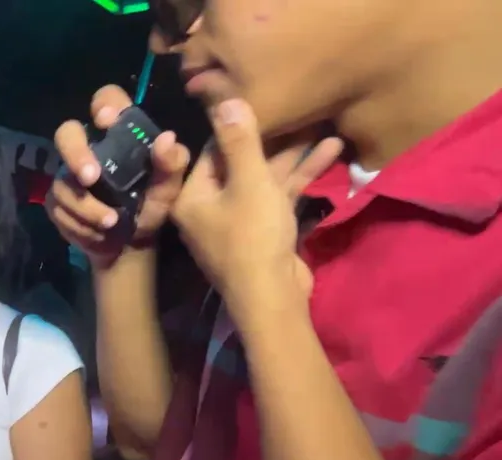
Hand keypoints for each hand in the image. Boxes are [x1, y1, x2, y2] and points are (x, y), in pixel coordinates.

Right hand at [45, 85, 190, 265]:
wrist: (130, 245)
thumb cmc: (150, 208)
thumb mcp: (168, 189)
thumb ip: (171, 165)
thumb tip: (167, 139)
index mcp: (118, 135)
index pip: (107, 100)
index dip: (104, 105)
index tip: (107, 121)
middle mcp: (88, 148)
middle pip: (67, 133)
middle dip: (75, 154)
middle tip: (91, 178)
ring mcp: (67, 174)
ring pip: (63, 182)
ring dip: (86, 207)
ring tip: (110, 224)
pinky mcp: (55, 200)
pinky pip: (58, 208)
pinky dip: (80, 225)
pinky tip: (97, 234)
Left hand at [171, 99, 344, 320]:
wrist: (273, 298)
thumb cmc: (253, 237)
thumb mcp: (249, 183)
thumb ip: (241, 141)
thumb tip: (226, 100)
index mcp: (191, 196)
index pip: (213, 150)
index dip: (240, 124)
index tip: (265, 97)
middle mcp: (208, 207)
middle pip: (241, 162)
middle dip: (274, 137)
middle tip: (300, 106)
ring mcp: (237, 220)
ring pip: (264, 178)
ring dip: (294, 154)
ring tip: (323, 120)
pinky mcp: (263, 230)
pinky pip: (278, 195)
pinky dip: (301, 176)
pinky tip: (332, 150)